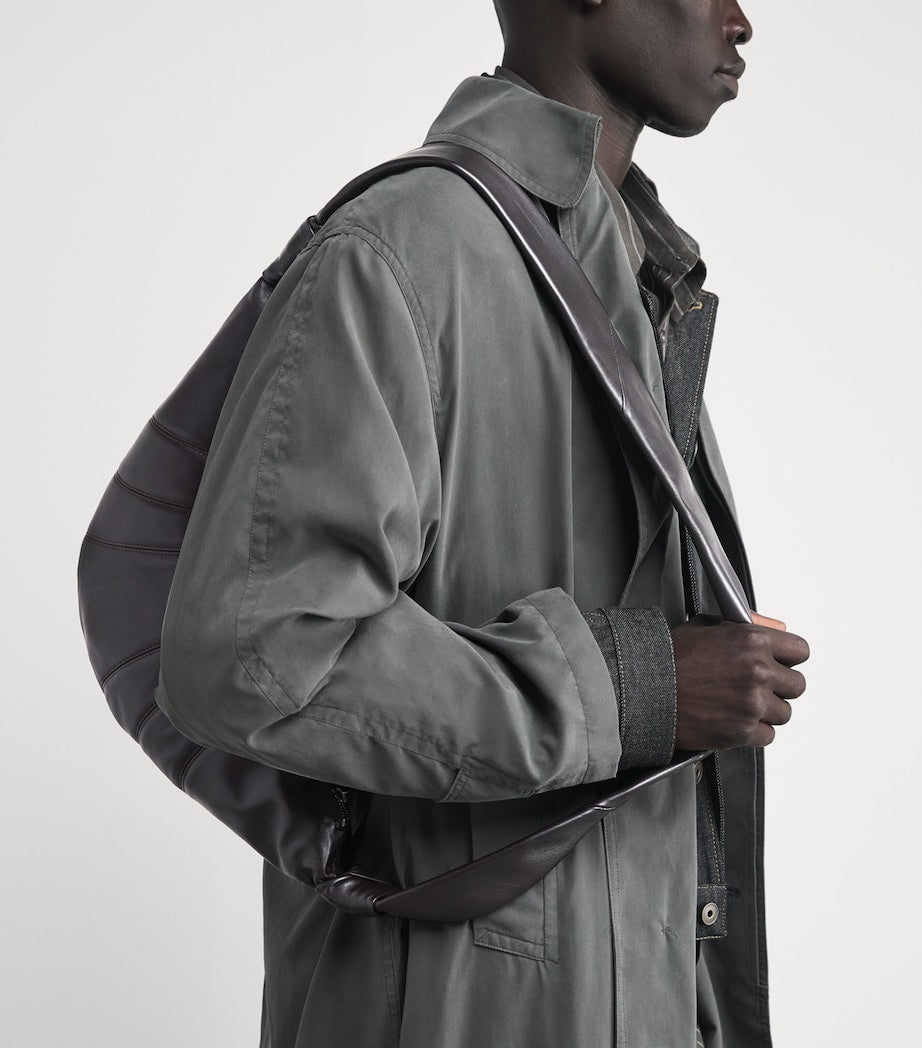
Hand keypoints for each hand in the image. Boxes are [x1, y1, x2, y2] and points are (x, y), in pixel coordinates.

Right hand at [670, 612, 809, 750]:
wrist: (644, 689)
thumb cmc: (670, 658)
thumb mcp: (708, 626)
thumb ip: (749, 625)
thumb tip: (778, 629)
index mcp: (752, 641)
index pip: (799, 651)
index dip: (788, 659)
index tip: (779, 665)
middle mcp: (758, 671)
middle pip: (796, 685)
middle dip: (779, 687)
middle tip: (754, 687)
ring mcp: (752, 703)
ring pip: (784, 713)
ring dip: (766, 711)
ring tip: (738, 704)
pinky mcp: (743, 731)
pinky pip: (767, 736)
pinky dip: (752, 732)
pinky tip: (731, 719)